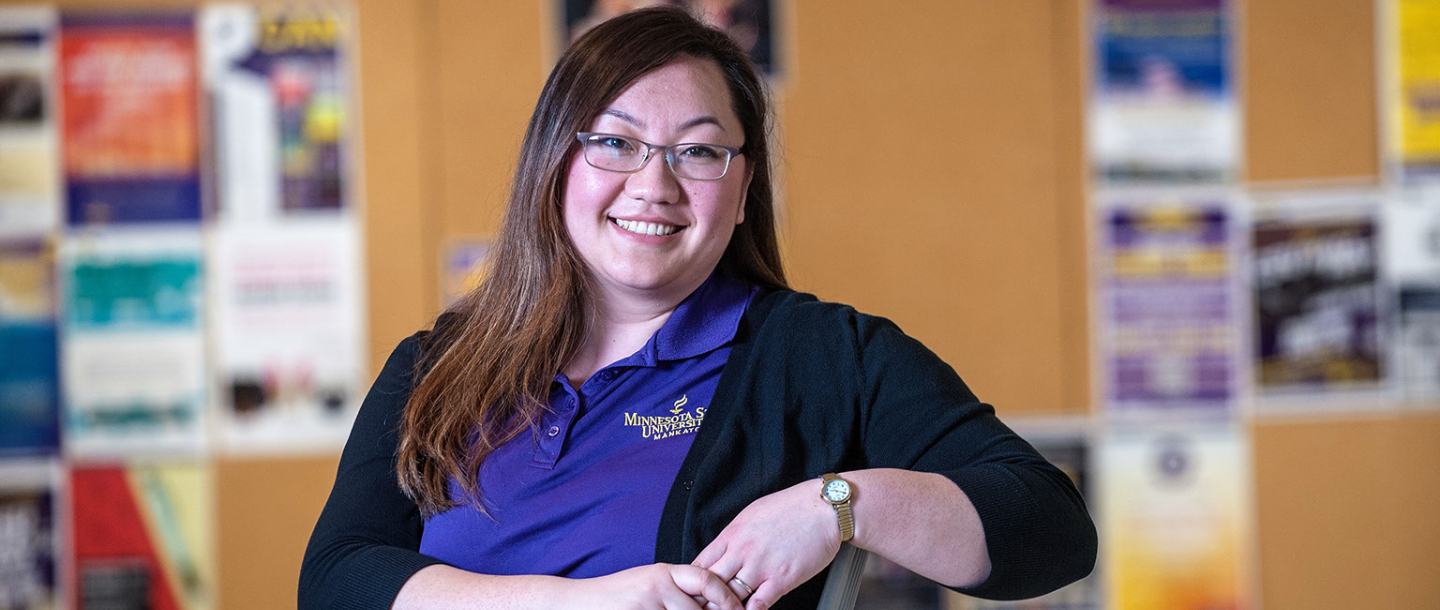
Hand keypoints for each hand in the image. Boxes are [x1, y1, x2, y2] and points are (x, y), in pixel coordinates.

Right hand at [562, 563, 744, 609]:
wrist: (578, 602)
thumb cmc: (617, 597)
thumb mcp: (649, 585)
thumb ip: (677, 590)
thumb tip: (712, 603)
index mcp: (664, 571)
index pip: (706, 579)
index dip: (726, 596)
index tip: (738, 609)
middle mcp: (657, 584)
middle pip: (698, 608)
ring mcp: (646, 603)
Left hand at [692, 479, 840, 609]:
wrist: (824, 508)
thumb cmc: (792, 508)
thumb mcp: (752, 514)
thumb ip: (735, 536)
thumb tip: (724, 550)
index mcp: (732, 535)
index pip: (700, 564)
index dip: (693, 582)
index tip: (693, 592)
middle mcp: (742, 551)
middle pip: (711, 584)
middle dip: (705, 599)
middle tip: (703, 607)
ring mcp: (761, 566)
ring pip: (731, 597)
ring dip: (726, 608)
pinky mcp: (782, 579)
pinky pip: (758, 604)